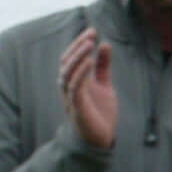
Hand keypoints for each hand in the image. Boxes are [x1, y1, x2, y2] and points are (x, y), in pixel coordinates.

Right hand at [61, 30, 117, 150]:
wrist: (100, 140)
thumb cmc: (99, 113)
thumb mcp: (104, 85)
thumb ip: (103, 66)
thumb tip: (105, 44)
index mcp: (74, 81)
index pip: (72, 58)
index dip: (80, 44)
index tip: (92, 31)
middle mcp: (69, 87)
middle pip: (67, 62)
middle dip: (78, 47)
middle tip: (91, 34)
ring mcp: (71, 97)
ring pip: (68, 72)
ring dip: (78, 57)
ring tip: (89, 44)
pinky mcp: (77, 107)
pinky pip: (75, 87)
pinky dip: (81, 73)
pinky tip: (90, 61)